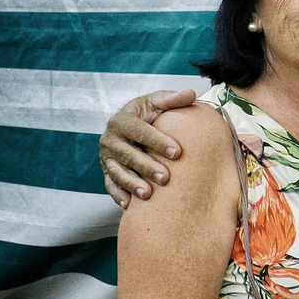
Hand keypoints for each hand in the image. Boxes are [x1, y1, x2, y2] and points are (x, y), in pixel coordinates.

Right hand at [99, 89, 195, 206]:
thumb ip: (173, 99)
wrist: (130, 125)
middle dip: (146, 166)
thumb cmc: (148, 113)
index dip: (157, 141)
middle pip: (127, 154)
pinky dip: (118, 195)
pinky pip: (110, 185)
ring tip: (148, 195)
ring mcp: (107, 156)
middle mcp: (110, 139)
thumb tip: (191, 93)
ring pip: (117, 172)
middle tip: (166, 178)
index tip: (177, 152)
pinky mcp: (107, 170)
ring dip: (132, 184)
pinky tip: (129, 205)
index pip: (139, 131)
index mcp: (122, 120)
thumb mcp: (158, 102)